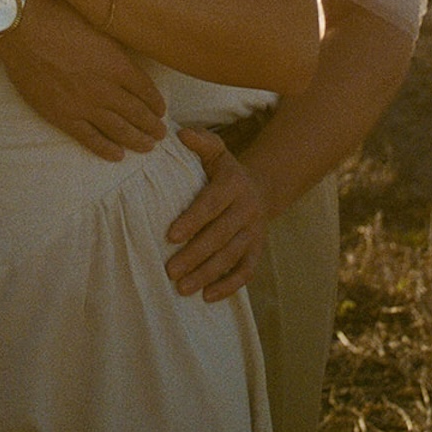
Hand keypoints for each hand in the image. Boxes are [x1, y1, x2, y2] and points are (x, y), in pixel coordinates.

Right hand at [0, 0, 166, 161]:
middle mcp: (105, 88)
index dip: (156, 103)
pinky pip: (89, 138)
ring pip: (119, 130)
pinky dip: (106, 149)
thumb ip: (115, 46)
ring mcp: (84, 104)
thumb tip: (127, 57)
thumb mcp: (98, 23)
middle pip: (137, 113)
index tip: (162, 110)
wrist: (21, 28)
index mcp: (117, 63)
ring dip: (137, 140)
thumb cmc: (59, 14)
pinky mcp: (62, 116)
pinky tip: (118, 156)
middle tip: (161, 134)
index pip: (146, 90)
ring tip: (148, 147)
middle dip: (152, 126)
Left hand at [165, 129, 267, 301]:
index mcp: (234, 183)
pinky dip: (229, 286)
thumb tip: (180, 134)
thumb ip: (201, 142)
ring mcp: (254, 231)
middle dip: (195, 255)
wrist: (262, 188)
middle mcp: (247, 208)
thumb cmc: (226, 171)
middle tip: (170, 270)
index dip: (192, 220)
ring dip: (207, 274)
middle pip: (220, 235)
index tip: (170, 236)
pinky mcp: (258, 250)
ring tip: (182, 287)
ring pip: (232, 256)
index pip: (211, 204)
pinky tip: (208, 296)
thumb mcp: (217, 152)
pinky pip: (246, 272)